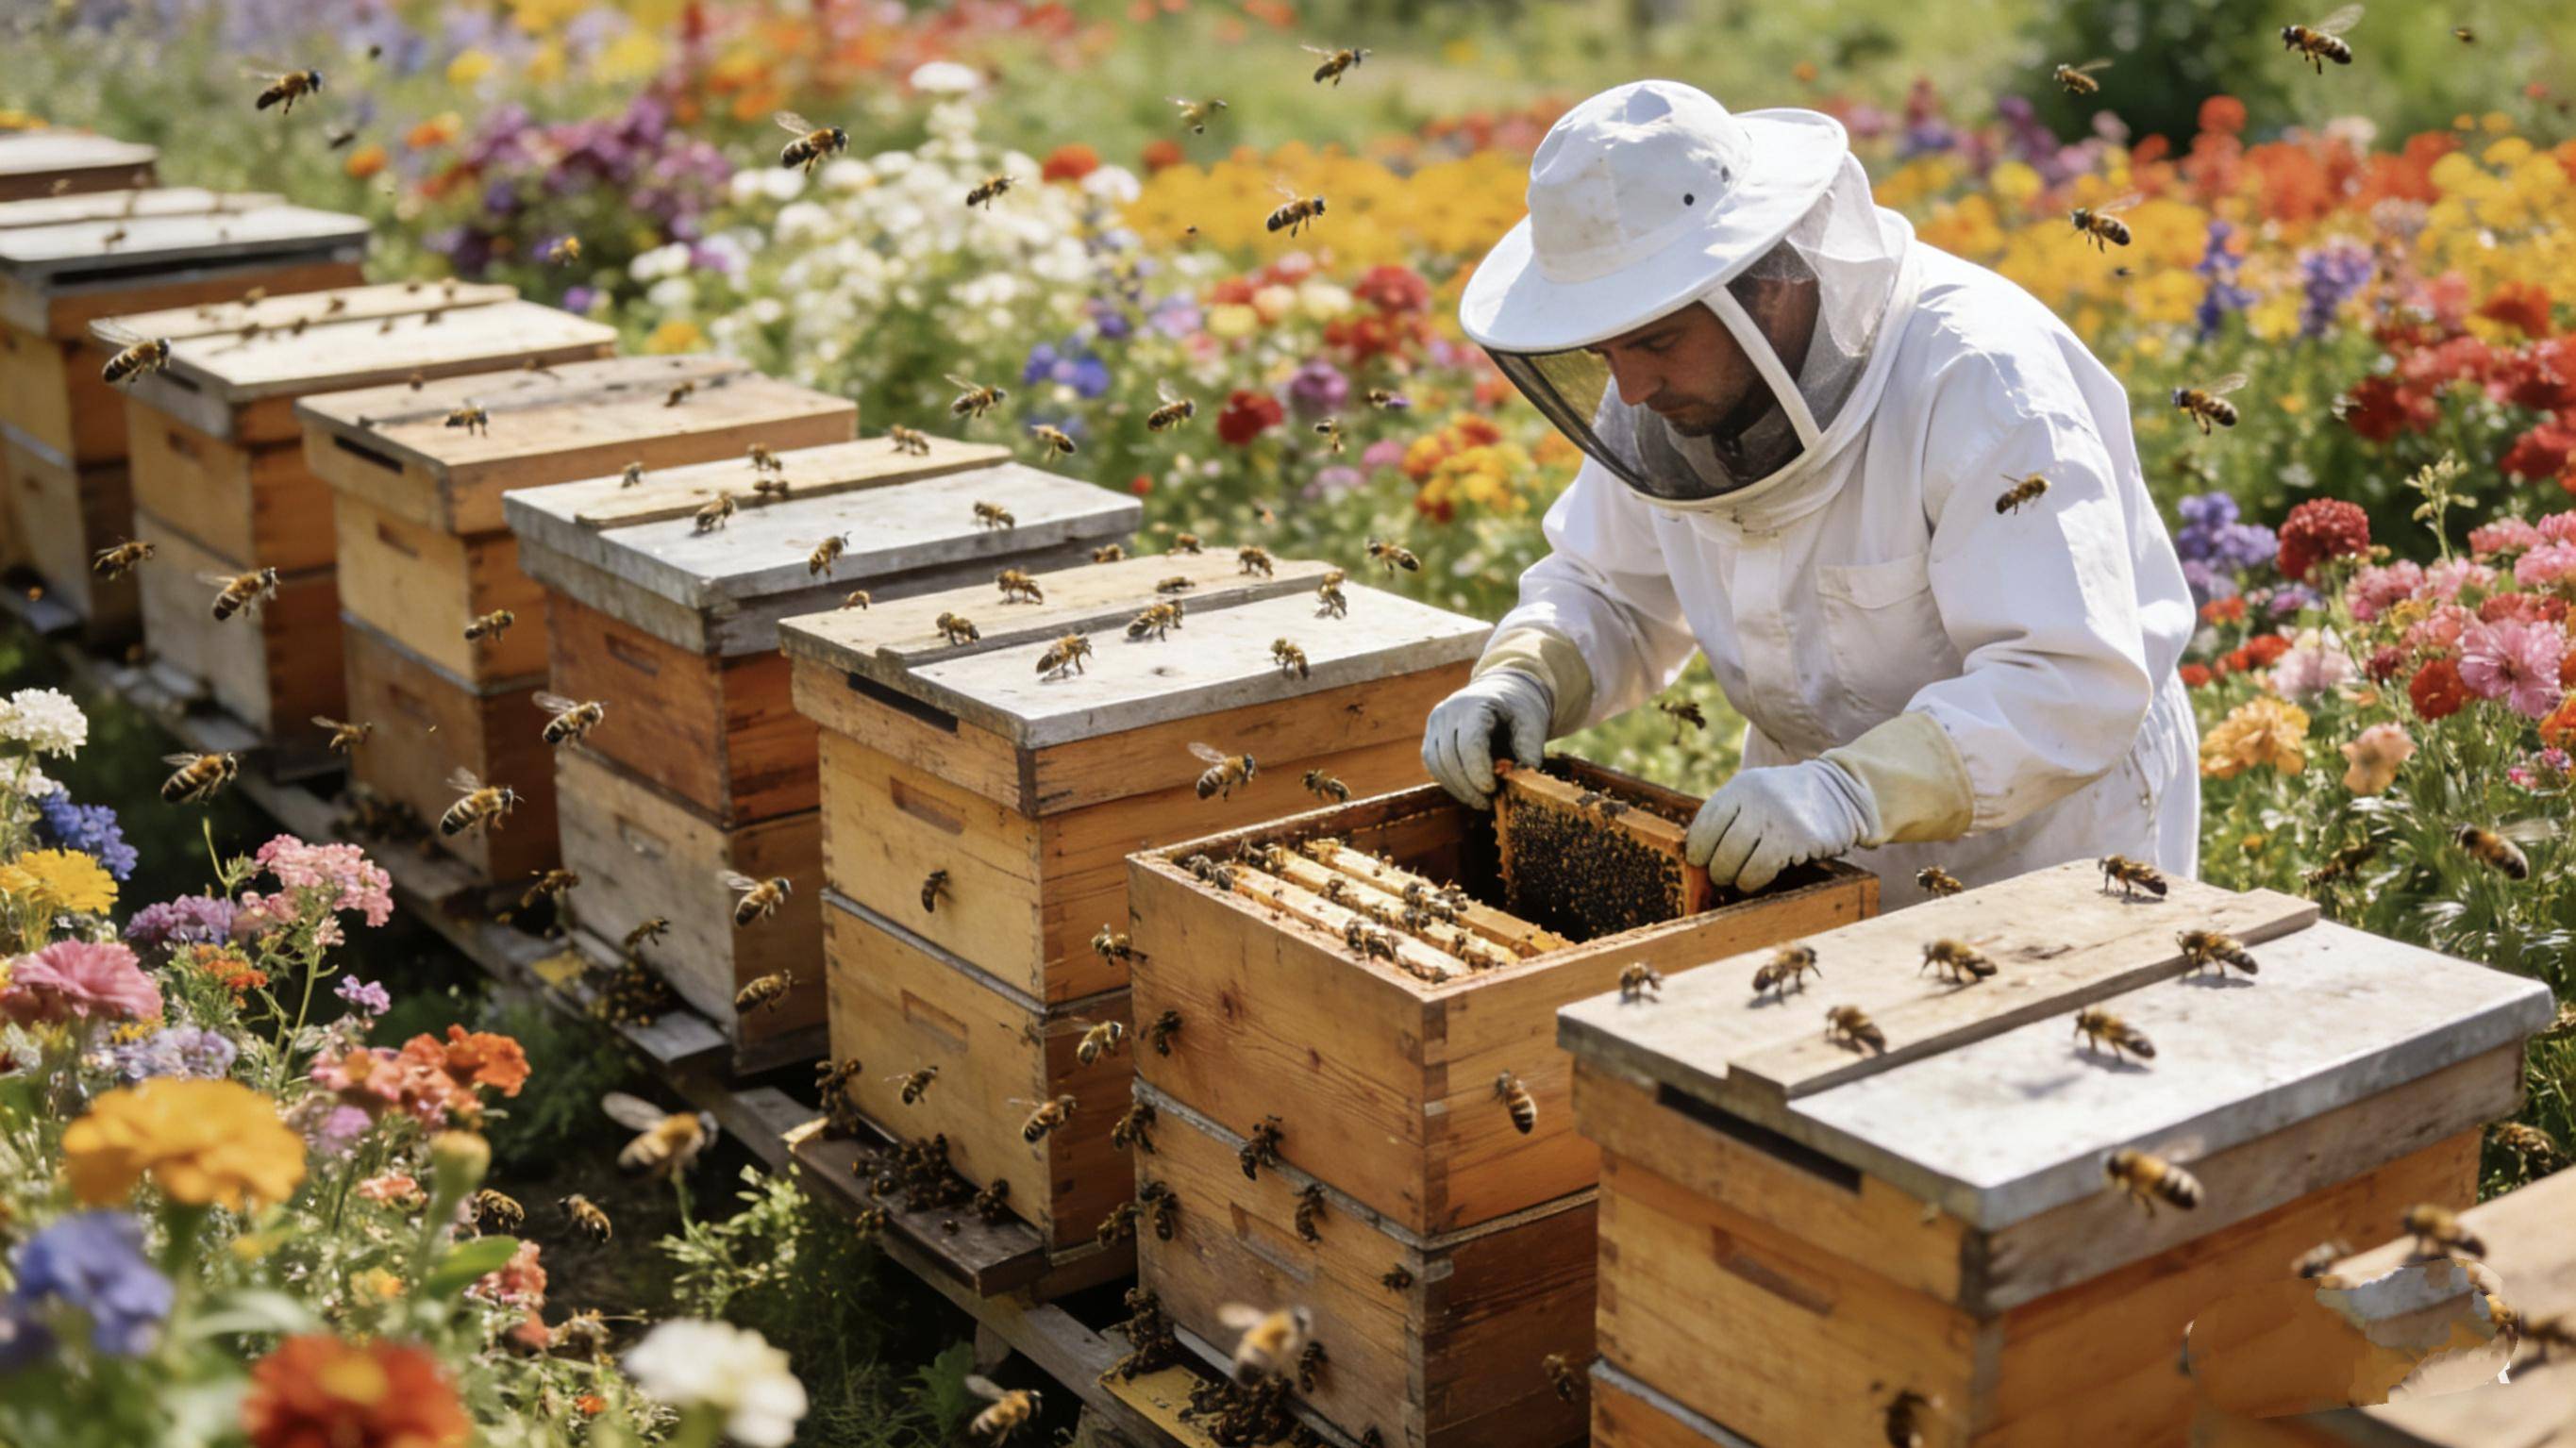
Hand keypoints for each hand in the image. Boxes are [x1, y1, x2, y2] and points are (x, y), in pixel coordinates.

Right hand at [1421, 670, 1552, 809]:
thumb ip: (1530, 746)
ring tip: (1480, 801)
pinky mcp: (1431, 735)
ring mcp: (1435, 723)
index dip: (1478, 771)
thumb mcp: (1533, 721)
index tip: (1492, 791)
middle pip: (1449, 757)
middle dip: (1468, 786)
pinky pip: (1433, 765)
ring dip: (1457, 788)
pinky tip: (1469, 792)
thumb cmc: (1518, 708)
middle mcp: (1448, 711)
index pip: (1469, 743)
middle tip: (1488, 803)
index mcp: (1474, 704)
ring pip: (1436, 764)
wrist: (1501, 690)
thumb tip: (1524, 774)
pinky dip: (1449, 782)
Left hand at [1685, 760, 1880, 892]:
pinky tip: (1755, 881)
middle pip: (1719, 845)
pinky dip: (1753, 880)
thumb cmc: (1792, 801)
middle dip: (1715, 867)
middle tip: (1720, 876)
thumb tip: (1699, 853)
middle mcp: (1756, 798)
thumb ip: (1733, 813)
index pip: (1706, 821)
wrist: (1844, 791)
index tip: (1697, 860)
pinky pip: (1761, 869)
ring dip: (1733, 877)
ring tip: (1738, 880)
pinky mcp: (1796, 838)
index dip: (1697, 846)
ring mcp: (1776, 817)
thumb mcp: (1759, 793)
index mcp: (1742, 785)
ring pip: (1736, 860)